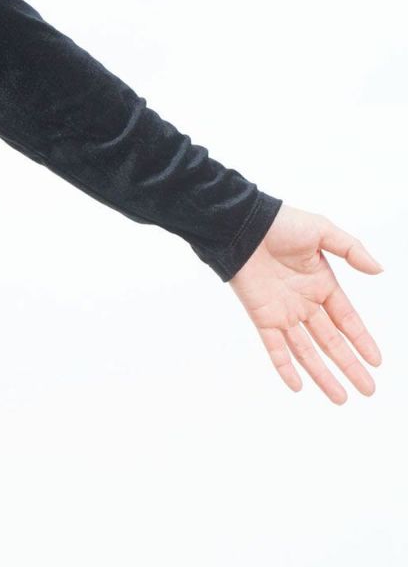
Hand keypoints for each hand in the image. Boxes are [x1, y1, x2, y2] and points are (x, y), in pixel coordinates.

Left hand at [228, 203, 383, 403]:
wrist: (241, 225)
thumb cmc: (280, 223)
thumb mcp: (322, 231)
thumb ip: (351, 250)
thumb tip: (379, 269)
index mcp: (321, 284)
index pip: (346, 319)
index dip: (361, 340)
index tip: (376, 362)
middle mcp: (304, 302)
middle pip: (331, 341)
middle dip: (349, 365)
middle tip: (368, 390)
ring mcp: (283, 312)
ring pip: (306, 351)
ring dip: (323, 374)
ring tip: (341, 397)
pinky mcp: (261, 316)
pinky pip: (274, 347)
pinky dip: (284, 367)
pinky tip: (298, 385)